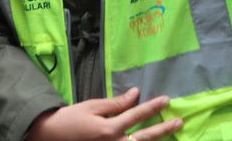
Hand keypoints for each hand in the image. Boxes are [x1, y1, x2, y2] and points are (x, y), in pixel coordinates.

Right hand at [27, 88, 182, 140]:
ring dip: (156, 140)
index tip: (166, 99)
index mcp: (109, 129)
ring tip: (171, 134)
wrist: (52, 135)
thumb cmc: (71, 118)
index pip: (136, 115)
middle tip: (179, 122)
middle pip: (144, 137)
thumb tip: (135, 94)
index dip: (152, 107)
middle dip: (163, 129)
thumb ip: (115, 103)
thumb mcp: (92, 106)